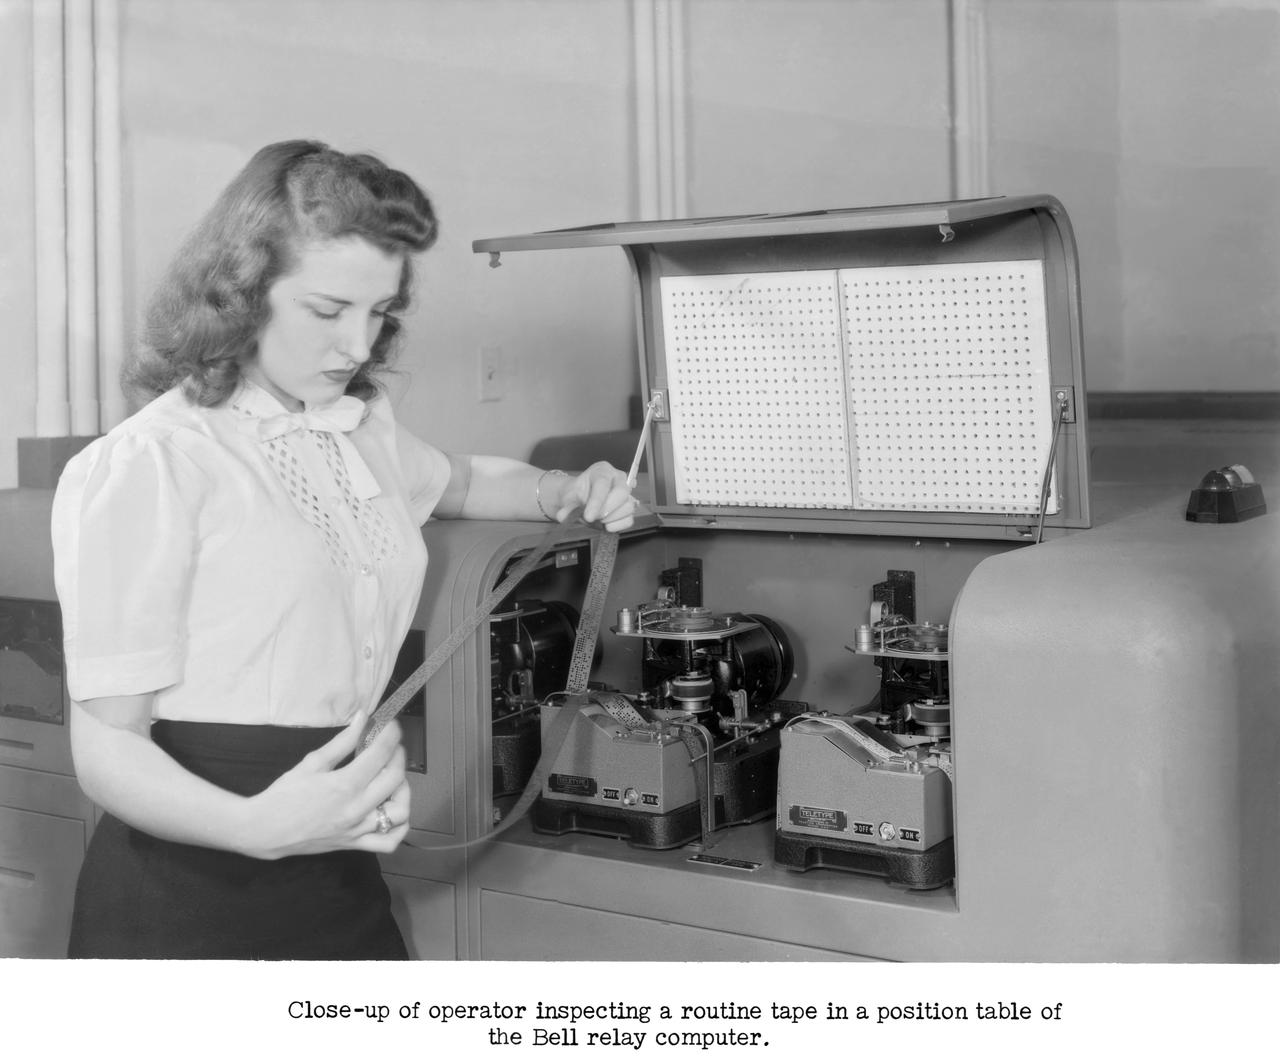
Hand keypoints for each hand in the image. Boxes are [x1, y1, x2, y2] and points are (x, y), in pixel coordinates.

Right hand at [241, 718, 410, 858]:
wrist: (265, 830)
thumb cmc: (285, 795)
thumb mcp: (312, 762)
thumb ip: (342, 741)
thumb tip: (362, 718)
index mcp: (344, 785)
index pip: (380, 754)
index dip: (391, 734)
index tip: (391, 725)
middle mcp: (356, 808)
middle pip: (395, 778)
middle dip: (398, 756)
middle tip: (390, 747)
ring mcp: (358, 829)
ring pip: (400, 812)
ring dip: (403, 791)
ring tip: (392, 780)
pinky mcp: (355, 844)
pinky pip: (389, 842)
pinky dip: (399, 827)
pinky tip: (392, 810)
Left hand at [557, 461, 636, 531]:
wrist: (580, 502)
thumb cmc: (577, 496)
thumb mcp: (568, 499)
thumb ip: (567, 507)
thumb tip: (562, 516)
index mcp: (602, 470)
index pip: (603, 483)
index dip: (596, 501)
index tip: (588, 516)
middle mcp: (618, 479)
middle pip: (622, 492)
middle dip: (607, 509)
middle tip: (592, 518)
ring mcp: (627, 494)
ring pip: (628, 506)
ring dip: (611, 518)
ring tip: (597, 520)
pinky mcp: (629, 509)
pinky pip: (629, 519)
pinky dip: (617, 526)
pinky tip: (605, 525)